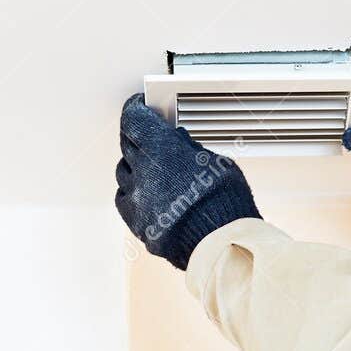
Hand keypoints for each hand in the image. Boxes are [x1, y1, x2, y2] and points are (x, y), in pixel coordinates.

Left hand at [115, 93, 261, 270]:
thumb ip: (191, 151)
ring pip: (124, 174)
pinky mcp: (139, 224)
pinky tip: (146, 194)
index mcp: (161, 149)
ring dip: (135, 167)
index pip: (134, 120)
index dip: (135, 110)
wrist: (222, 245)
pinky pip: (126, 202)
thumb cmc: (226, 202)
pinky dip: (134, 194)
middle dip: (137, 137)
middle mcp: (143, 173)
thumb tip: (180, 143)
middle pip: (127, 145)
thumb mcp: (217, 163)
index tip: (140, 106)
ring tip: (152, 168)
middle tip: (147, 135)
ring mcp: (138, 201)